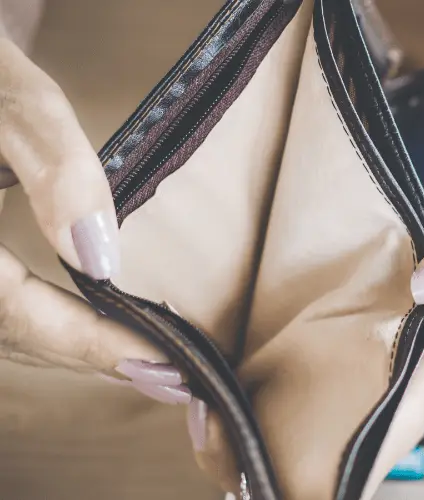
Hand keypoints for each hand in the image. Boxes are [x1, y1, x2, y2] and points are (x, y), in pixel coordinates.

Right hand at [0, 38, 185, 400]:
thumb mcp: (9, 97)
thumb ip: (56, 170)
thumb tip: (100, 259)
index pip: (13, 313)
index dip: (89, 344)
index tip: (162, 362)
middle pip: (3, 334)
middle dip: (88, 358)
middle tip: (172, 379)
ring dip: (65, 352)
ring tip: (141, 365)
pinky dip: (38, 327)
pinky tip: (84, 330)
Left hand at [190, 90, 423, 496]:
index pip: (378, 440)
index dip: (319, 459)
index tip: (258, 441)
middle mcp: (385, 361)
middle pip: (321, 432)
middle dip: (258, 437)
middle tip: (202, 409)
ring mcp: (349, 335)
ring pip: (288, 396)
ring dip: (232, 403)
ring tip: (182, 382)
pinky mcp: (320, 305)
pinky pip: (271, 344)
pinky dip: (228, 355)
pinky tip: (190, 353)